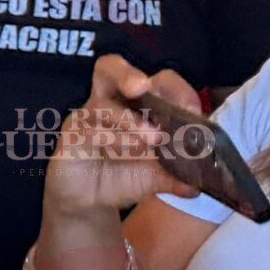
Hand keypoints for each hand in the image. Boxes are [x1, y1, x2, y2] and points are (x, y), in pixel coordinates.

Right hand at [44, 55, 204, 217]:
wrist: (88, 199)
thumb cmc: (124, 176)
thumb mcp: (157, 177)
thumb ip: (177, 176)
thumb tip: (199, 185)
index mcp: (138, 103)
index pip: (158, 82)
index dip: (176, 89)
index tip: (193, 111)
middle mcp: (110, 102)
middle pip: (109, 69)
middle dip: (127, 74)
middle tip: (142, 87)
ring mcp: (88, 117)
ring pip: (101, 105)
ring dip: (129, 120)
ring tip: (152, 139)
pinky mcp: (71, 137)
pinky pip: (89, 132)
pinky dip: (111, 139)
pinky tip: (124, 153)